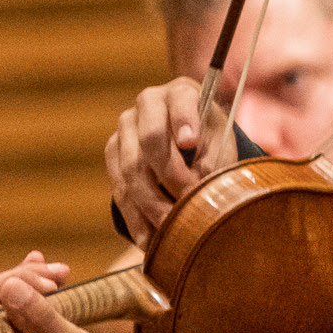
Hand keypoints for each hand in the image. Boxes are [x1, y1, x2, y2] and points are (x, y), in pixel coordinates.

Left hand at [0, 252, 137, 332]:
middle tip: (59, 273)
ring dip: (29, 289)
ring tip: (60, 274)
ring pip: (2, 314)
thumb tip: (10, 287)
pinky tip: (51, 285)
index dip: (0, 288)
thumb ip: (40, 320)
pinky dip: (33, 304)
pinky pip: (17, 325)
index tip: (41, 283)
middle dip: (19, 282)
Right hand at [107, 74, 232, 246]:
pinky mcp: (112, 154)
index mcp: (180, 92)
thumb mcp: (220, 142)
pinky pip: (119, 188)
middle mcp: (146, 105)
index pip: (178, 102)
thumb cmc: (210, 140)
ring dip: (152, 203)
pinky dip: (135, 217)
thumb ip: (213, 159)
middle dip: (170, 176)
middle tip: (187, 204)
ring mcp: (124, 129)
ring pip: (132, 169)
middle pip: (149, 139)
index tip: (191, 142)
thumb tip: (197, 194)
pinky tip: (148, 239)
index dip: (184, 121)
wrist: (187, 137)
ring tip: (170, 229)